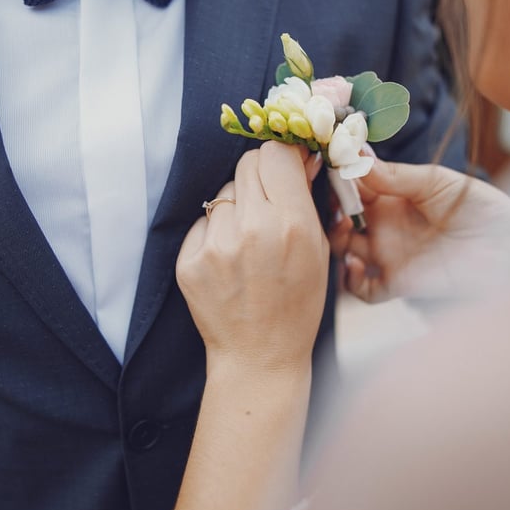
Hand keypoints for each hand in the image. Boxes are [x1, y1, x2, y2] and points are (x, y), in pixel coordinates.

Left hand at [177, 142, 328, 373]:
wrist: (260, 356)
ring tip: (248, 242)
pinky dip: (216, 232)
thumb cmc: (297, 306)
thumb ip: (307, 201)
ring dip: (237, 207)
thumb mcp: (319, 251)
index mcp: (292, 223)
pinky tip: (229, 260)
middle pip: (248, 163)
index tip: (286, 163)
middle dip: (260, 175)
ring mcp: (217, 244)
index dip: (283, 155)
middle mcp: (252, 227)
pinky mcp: (190, 259)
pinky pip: (204, 222)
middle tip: (268, 200)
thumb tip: (299, 158)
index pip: (276, 152)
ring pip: (224, 192)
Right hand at [330, 160, 509, 303]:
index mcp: (395, 195)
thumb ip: (398, 175)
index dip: (337, 175)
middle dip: (329, 207)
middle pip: (341, 215)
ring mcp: (390, 254)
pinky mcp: (398, 283)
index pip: (354, 183)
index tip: (324, 163)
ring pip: (344, 249)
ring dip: (335, 239)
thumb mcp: (439, 182)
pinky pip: (363, 289)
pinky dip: (351, 281)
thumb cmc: (485, 209)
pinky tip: (356, 266)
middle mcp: (386, 224)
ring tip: (343, 229)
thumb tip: (357, 159)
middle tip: (328, 200)